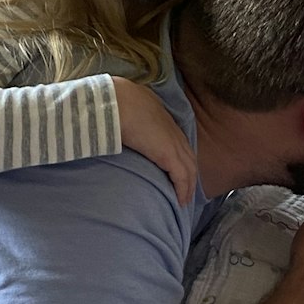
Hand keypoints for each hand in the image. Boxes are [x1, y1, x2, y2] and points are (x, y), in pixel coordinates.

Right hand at [112, 76, 197, 204]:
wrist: (115, 102)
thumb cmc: (114, 103)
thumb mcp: (126, 108)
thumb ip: (129, 116)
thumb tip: (118, 122)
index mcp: (163, 118)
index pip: (178, 141)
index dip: (180, 157)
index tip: (178, 171)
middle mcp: (173, 130)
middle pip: (188, 156)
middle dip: (189, 174)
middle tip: (186, 191)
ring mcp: (174, 143)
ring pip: (189, 169)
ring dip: (188, 186)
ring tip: (184, 201)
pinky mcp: (170, 155)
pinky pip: (182, 177)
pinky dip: (183, 190)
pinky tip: (181, 201)